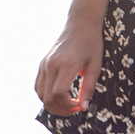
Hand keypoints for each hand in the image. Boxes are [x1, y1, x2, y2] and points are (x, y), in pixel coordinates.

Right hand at [35, 0, 109, 115]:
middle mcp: (51, 64)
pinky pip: (38, 86)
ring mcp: (44, 63)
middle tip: (76, 109)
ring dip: (53, 105)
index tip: (80, 106)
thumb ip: (89, 87)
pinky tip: (60, 98)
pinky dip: (46, 96)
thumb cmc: (91, 43)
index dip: (68, 106)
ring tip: (68, 105)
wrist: (80, 24)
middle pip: (48, 97)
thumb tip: (84, 107)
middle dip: (61, 110)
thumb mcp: (95, 66)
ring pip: (41, 94)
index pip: (58, 93)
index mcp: (66, 63)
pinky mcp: (42, 64)